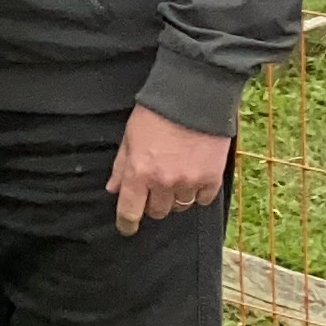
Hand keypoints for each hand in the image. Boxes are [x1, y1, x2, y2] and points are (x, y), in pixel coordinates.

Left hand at [110, 106, 233, 231]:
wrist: (194, 97)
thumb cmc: (156, 114)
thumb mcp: (130, 137)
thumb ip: (121, 166)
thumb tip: (113, 189)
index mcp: (138, 173)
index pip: (129, 211)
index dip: (126, 224)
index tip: (127, 228)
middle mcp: (163, 182)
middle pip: (157, 212)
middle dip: (153, 203)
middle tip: (155, 186)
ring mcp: (189, 182)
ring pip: (180, 206)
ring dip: (175, 197)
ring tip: (177, 176)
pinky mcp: (212, 178)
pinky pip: (203, 199)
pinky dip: (198, 192)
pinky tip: (195, 176)